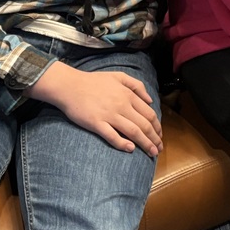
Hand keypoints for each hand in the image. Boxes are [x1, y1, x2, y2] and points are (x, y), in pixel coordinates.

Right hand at [25, 61, 162, 155]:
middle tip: (159, 149)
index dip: (157, 127)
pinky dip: (123, 143)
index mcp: (128, 95)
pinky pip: (112, 136)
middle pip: (144, 125)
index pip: (149, 114)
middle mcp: (122, 105)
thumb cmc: (94, 81)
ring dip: (145, 143)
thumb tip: (150, 99)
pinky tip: (131, 149)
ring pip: (133, 131)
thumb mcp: (118, 76)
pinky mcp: (96, 123)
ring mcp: (109, 115)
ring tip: (152, 153)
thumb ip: (136, 85)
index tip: (160, 136)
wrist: (70, 86)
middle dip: (154, 138)